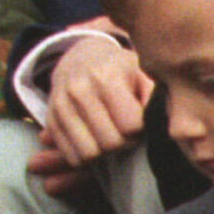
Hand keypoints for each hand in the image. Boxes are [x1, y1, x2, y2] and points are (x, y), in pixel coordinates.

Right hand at [30, 29, 148, 187]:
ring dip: (104, 152)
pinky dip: (86, 156)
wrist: (81, 57)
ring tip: (111, 135)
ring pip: (89, 153)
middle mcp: (79, 90)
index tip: (139, 123)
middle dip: (124, 143)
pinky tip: (95, 141)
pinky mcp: (50, 118)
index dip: (140, 131)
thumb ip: (155, 98)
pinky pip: (71, 156)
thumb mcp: (144, 74)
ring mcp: (61, 105)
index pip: (131, 127)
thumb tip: (162, 124)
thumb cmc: (121, 71)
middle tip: (125, 131)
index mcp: (106, 78)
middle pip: (111, 143)